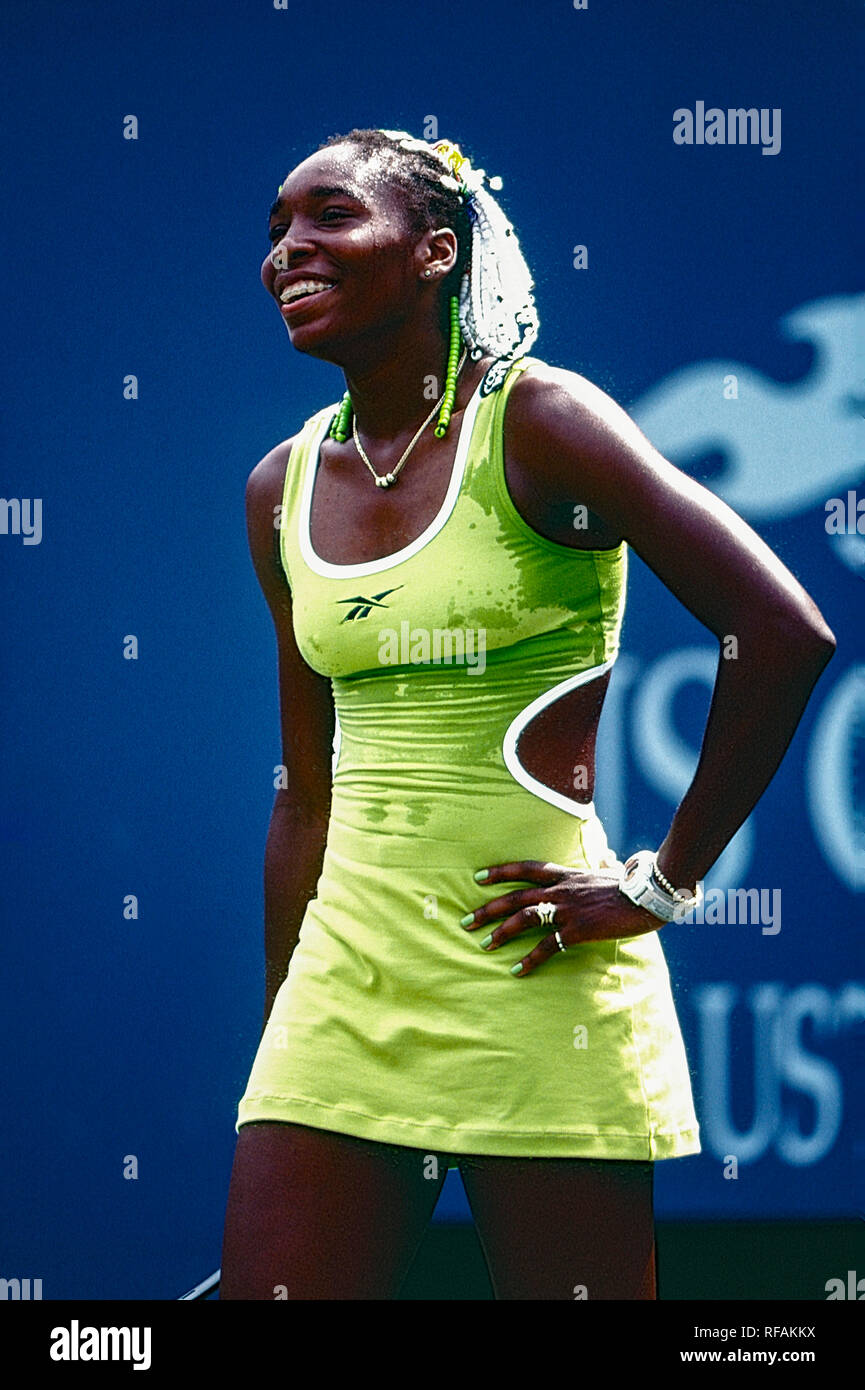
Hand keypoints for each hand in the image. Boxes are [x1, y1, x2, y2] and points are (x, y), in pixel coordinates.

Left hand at [461, 859, 662, 975]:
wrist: (648, 895)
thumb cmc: (633, 885)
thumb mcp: (613, 871)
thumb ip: (604, 865)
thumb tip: (608, 858)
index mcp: (566, 874)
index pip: (526, 868)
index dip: (500, 871)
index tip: (478, 877)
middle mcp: (561, 889)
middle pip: (514, 896)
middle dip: (488, 908)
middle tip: (466, 920)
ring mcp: (567, 909)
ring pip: (523, 918)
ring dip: (501, 932)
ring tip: (484, 944)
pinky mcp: (576, 930)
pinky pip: (546, 947)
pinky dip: (529, 960)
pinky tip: (516, 970)